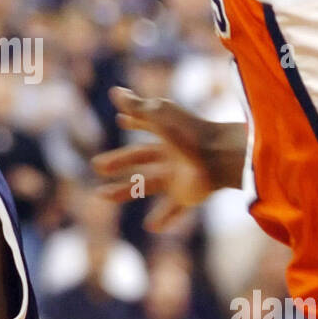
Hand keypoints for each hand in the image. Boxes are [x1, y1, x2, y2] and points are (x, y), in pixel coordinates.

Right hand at [91, 86, 242, 232]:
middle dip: (118, 161)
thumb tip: (114, 91)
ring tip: (101, 196)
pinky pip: (175, 209)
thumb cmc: (189, 131)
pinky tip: (151, 227)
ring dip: (124, 191)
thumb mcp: (158, 115)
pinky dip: (164, 218)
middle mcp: (172, 156)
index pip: (145, 126)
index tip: (121, 119)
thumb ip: (136, 107)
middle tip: (97, 165)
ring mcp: (180, 177)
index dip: (134, 122)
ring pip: (147, 185)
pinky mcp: (189, 195)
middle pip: (140, 158)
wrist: (220, 155)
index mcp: (168, 135)